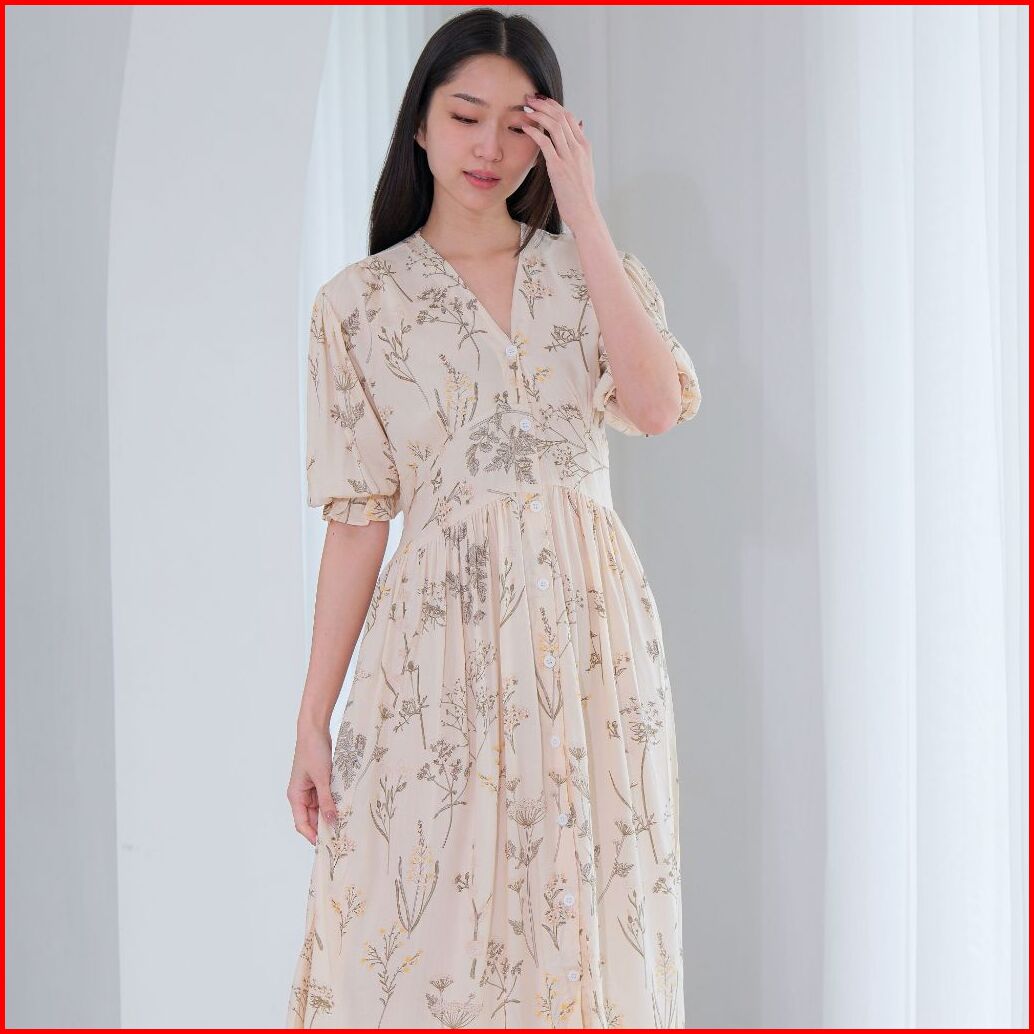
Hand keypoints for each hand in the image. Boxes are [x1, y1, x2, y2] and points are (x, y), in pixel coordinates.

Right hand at [287, 723, 337, 844]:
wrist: (315, 729)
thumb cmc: (313, 751)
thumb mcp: (322, 778)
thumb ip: (327, 800)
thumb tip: (331, 821)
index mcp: (296, 796)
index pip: (302, 824)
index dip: (313, 836)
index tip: (327, 845)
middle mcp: (302, 795)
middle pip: (312, 818)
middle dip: (325, 826)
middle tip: (341, 837)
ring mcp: (311, 788)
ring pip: (321, 809)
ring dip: (331, 814)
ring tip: (346, 824)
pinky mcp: (320, 781)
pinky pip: (327, 797)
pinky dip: (334, 803)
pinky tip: (346, 807)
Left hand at [521, 93, 599, 232]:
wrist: (584, 212)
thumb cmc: (581, 194)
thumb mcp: (584, 167)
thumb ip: (579, 149)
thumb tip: (578, 129)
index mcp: (584, 146)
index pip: (569, 117)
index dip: (554, 105)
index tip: (541, 101)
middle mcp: (578, 148)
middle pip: (561, 116)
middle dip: (544, 104)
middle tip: (529, 98)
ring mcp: (569, 157)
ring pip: (554, 125)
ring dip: (538, 113)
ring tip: (525, 108)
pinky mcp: (558, 167)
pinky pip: (545, 143)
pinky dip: (534, 131)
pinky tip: (524, 126)